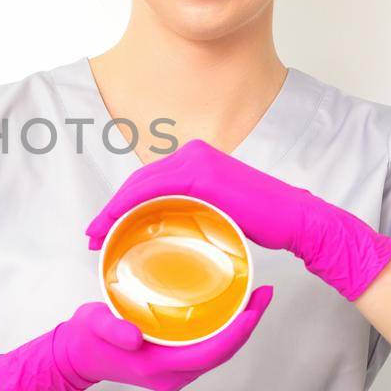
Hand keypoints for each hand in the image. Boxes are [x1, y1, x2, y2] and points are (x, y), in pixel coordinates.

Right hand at [0, 286, 274, 390]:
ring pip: (218, 350)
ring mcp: (175, 370)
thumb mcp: (94, 325)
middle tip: (263, 294)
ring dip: (238, 327)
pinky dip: (223, 328)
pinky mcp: (174, 361)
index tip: (253, 308)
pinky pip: (207, 347)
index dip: (237, 332)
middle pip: (223, 352)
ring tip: (253, 297)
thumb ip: (112, 329)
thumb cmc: (86, 339)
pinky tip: (229, 307)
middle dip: (247, 325)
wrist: (76, 356)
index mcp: (158, 366)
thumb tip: (134, 334)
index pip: (210, 352)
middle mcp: (172, 373)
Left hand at [83, 139, 390, 300]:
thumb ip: (195, 207)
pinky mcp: (203, 176)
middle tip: (93, 235)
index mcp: (197, 158)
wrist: (297, 220)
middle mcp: (194, 154)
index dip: (120, 203)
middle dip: (111, 208)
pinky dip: (130, 207)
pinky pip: (154, 191)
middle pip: (138, 181)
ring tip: (98, 236)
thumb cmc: (264, 221)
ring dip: (113, 210)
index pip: (148, 180)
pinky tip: (116, 226)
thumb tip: (173, 225)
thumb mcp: (220, 209)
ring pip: (140, 186)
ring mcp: (198, 162)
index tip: (104, 228)